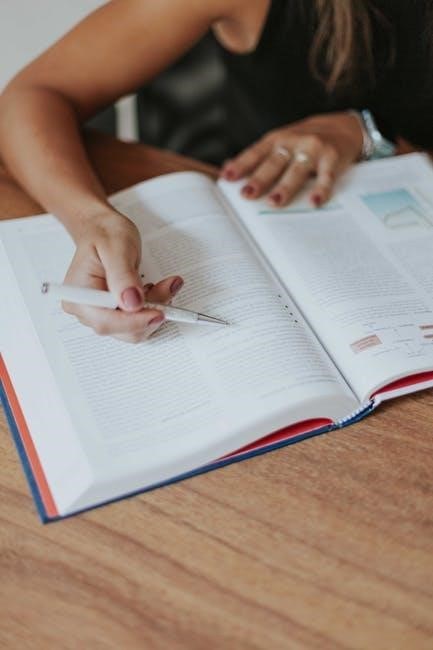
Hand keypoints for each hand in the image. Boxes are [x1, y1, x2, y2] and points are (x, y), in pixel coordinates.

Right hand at [63, 209, 182, 342]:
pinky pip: (138, 321)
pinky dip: (153, 307)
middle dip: (150, 311)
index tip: (159, 311)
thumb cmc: (104, 234)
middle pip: (123, 329)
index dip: (135, 321)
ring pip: (135, 329)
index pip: (106, 321)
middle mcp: (86, 310)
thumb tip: (132, 303)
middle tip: (168, 287)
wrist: (102, 230)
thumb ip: (123, 276)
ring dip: (155, 309)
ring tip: (166, 285)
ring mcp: (101, 314)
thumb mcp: (116, 247)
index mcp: (79, 295)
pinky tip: (158, 290)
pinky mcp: (115, 314)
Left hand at [220, 111, 363, 206]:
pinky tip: (314, 201)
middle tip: (247, 194)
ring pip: (297, 170)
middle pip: (274, 162)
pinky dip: (321, 189)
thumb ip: (257, 157)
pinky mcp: (333, 157)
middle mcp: (293, 141)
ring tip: (274, 202)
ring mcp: (313, 149)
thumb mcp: (280, 143)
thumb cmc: (304, 142)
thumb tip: (226, 169)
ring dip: (285, 187)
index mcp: (277, 139)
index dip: (241, 164)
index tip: (227, 177)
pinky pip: (326, 176)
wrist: (343, 128)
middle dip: (259, 178)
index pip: (255, 152)